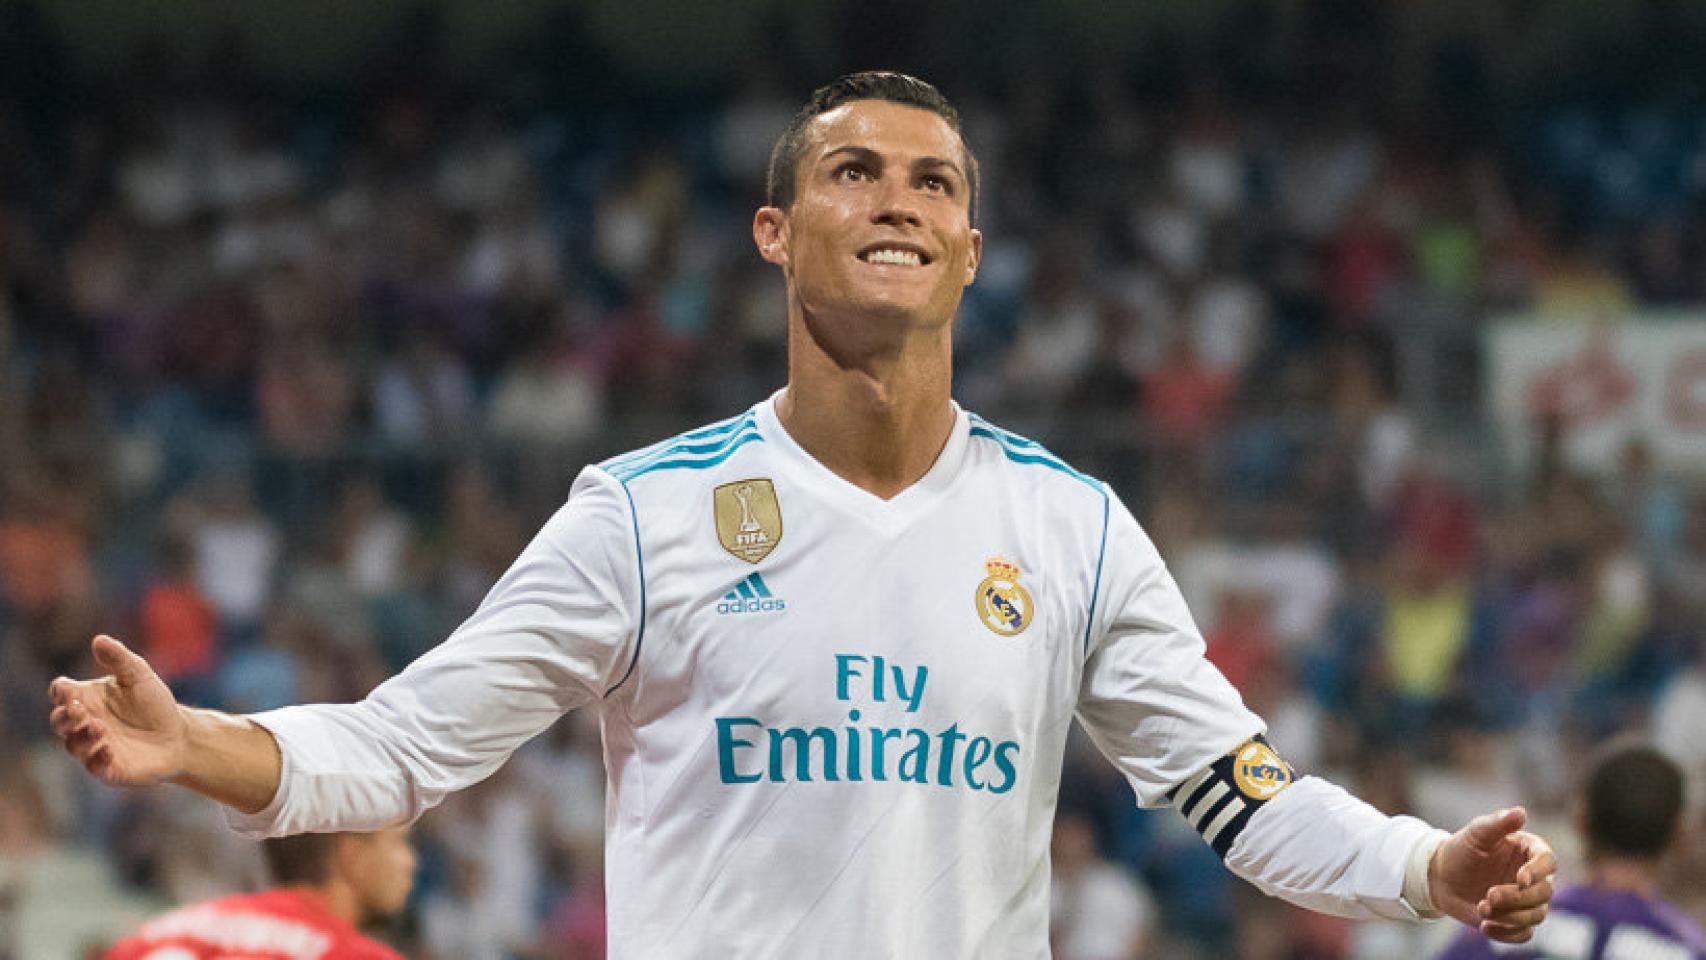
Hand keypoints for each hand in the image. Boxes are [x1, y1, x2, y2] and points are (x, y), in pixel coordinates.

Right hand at [48, 635, 188, 785]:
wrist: (179, 735)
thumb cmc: (154, 703)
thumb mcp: (139, 675)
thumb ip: (119, 658)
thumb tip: (99, 639)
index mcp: (87, 698)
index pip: (60, 693)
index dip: (60, 692)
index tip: (68, 690)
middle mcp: (84, 724)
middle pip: (59, 721)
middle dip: (64, 717)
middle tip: (79, 710)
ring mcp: (93, 747)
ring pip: (73, 745)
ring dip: (81, 737)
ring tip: (99, 727)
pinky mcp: (108, 768)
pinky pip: (94, 767)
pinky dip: (96, 758)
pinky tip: (107, 749)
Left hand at [1430, 807, 1556, 942]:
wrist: (1442, 876)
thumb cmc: (1461, 849)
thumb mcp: (1476, 833)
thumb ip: (1498, 823)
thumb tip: (1521, 811)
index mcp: (1530, 852)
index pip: (1548, 862)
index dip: (1538, 872)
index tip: (1520, 879)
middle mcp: (1535, 877)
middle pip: (1544, 893)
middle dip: (1518, 898)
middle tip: (1489, 896)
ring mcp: (1527, 901)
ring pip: (1536, 915)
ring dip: (1511, 916)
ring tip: (1482, 909)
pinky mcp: (1516, 920)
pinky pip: (1523, 934)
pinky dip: (1507, 934)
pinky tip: (1485, 927)